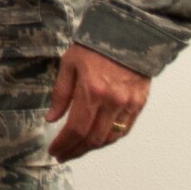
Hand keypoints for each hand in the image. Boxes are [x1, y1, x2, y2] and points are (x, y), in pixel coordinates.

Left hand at [47, 43, 151, 160]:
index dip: (64, 144)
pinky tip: (97, 140)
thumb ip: (60, 94)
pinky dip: (109, 139)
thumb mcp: (68, 64)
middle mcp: (112, 102)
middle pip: (93, 138)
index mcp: (91, 91)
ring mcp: (128, 105)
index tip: (55, 151)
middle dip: (76, 150)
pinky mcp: (139, 104)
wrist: (127, 34)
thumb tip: (51, 119)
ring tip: (77, 149)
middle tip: (63, 155)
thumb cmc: (93, 46)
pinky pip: (124, 130)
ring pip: (110, 138)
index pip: (76, 128)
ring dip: (92, 147)